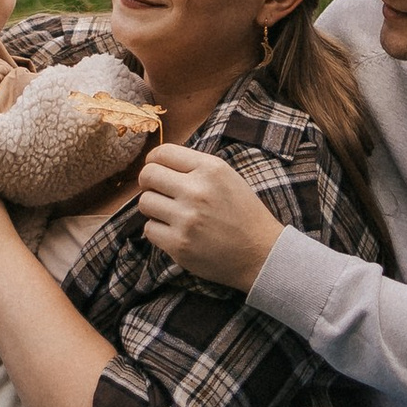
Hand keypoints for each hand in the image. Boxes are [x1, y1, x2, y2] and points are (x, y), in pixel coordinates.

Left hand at [137, 143, 281, 292]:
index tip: (156, 169)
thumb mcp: (227, 177)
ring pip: (145, 202)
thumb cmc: (243, 213)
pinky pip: (149, 229)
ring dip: (153, 207)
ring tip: (169, 213)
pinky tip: (175, 231)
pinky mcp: (179, 244)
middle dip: (148, 182)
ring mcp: (187, 219)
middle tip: (158, 191)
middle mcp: (196, 190)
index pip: (163, 152)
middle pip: (148, 175)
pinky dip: (158, 230)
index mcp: (210, 169)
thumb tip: (158, 162)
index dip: (153, 160)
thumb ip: (195, 167)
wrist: (261, 253)